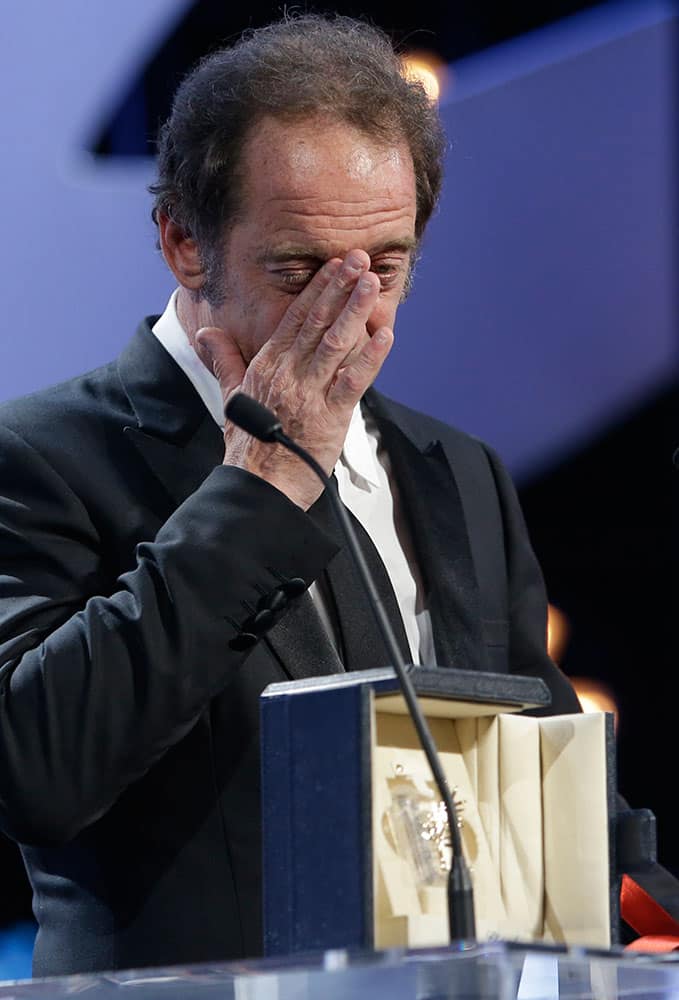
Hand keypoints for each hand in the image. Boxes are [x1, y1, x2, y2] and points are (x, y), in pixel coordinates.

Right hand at [195, 251, 393, 508]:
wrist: (258, 484)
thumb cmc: (248, 445)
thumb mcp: (230, 396)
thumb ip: (224, 360)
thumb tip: (206, 333)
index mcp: (268, 365)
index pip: (295, 318)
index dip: (318, 289)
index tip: (334, 264)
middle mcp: (289, 374)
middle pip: (317, 323)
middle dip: (340, 288)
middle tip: (360, 258)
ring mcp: (309, 394)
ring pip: (335, 344)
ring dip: (355, 311)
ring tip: (372, 283)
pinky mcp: (329, 417)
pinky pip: (352, 382)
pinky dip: (369, 358)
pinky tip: (384, 336)